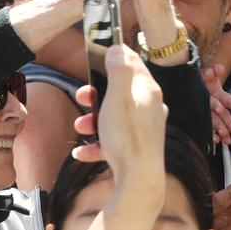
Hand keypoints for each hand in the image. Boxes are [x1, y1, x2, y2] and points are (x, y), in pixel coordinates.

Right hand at [71, 45, 166, 185]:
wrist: (139, 180)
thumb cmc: (128, 137)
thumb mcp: (118, 97)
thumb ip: (119, 71)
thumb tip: (118, 49)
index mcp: (148, 92)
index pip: (134, 64)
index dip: (116, 57)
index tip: (99, 55)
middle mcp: (150, 108)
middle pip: (120, 92)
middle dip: (97, 95)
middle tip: (82, 97)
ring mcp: (145, 129)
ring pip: (114, 117)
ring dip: (93, 121)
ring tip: (80, 127)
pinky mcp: (138, 149)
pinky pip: (113, 142)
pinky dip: (97, 145)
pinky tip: (81, 152)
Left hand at [202, 64, 230, 145]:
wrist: (184, 84)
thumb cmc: (198, 78)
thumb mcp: (204, 73)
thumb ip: (211, 70)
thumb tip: (219, 68)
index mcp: (217, 94)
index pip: (227, 99)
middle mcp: (214, 105)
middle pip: (223, 116)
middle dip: (230, 124)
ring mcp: (207, 113)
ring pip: (216, 124)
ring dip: (222, 132)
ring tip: (227, 141)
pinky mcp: (200, 119)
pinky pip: (205, 128)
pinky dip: (210, 136)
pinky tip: (214, 142)